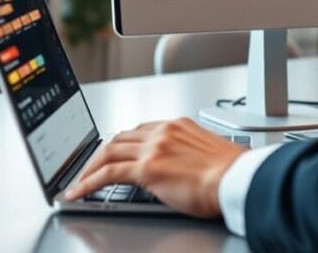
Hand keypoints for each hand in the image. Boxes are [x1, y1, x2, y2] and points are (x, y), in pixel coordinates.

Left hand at [62, 118, 246, 217]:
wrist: (238, 180)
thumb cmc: (231, 172)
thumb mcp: (205, 153)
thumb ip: (185, 153)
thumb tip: (176, 168)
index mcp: (178, 126)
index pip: (140, 130)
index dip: (122, 143)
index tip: (115, 151)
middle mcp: (163, 131)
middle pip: (120, 138)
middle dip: (101, 153)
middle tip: (90, 168)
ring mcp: (153, 148)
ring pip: (108, 152)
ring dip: (90, 167)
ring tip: (80, 181)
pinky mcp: (146, 168)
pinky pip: (107, 174)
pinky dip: (88, 182)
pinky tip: (79, 192)